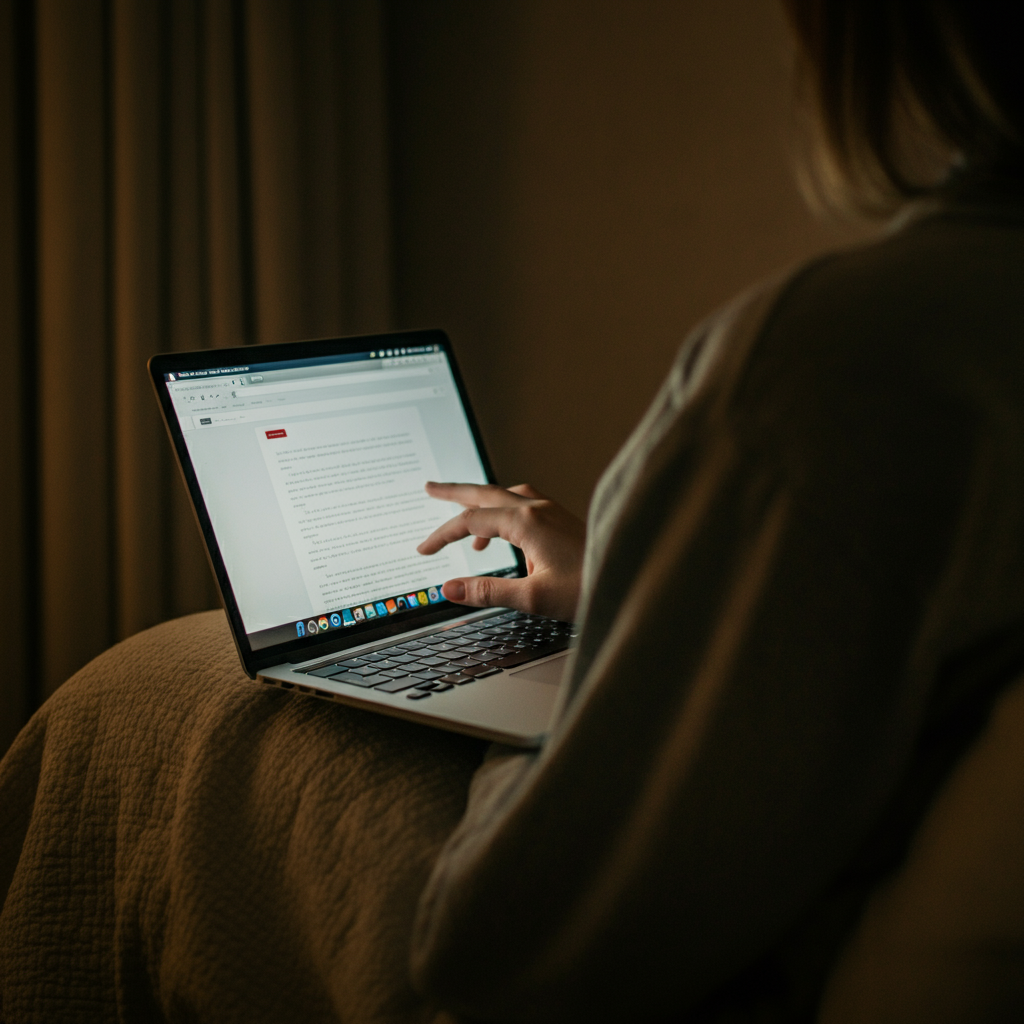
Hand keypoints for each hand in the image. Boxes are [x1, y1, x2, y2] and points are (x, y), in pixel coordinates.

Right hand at [417, 482, 585, 621]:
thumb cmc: (590, 588)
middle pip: (485, 493)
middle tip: (430, 488)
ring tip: (462, 514)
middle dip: (454, 492)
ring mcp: (552, 512)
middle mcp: (538, 509)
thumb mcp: (533, 597)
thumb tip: (449, 589)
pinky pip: (523, 505)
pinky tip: (503, 534)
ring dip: (480, 500)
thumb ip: (487, 591)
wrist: (630, 578)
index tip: (424, 550)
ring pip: (505, 496)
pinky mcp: (562, 521)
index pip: (471, 521)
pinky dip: (502, 513)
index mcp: (527, 522)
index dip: (442, 534)